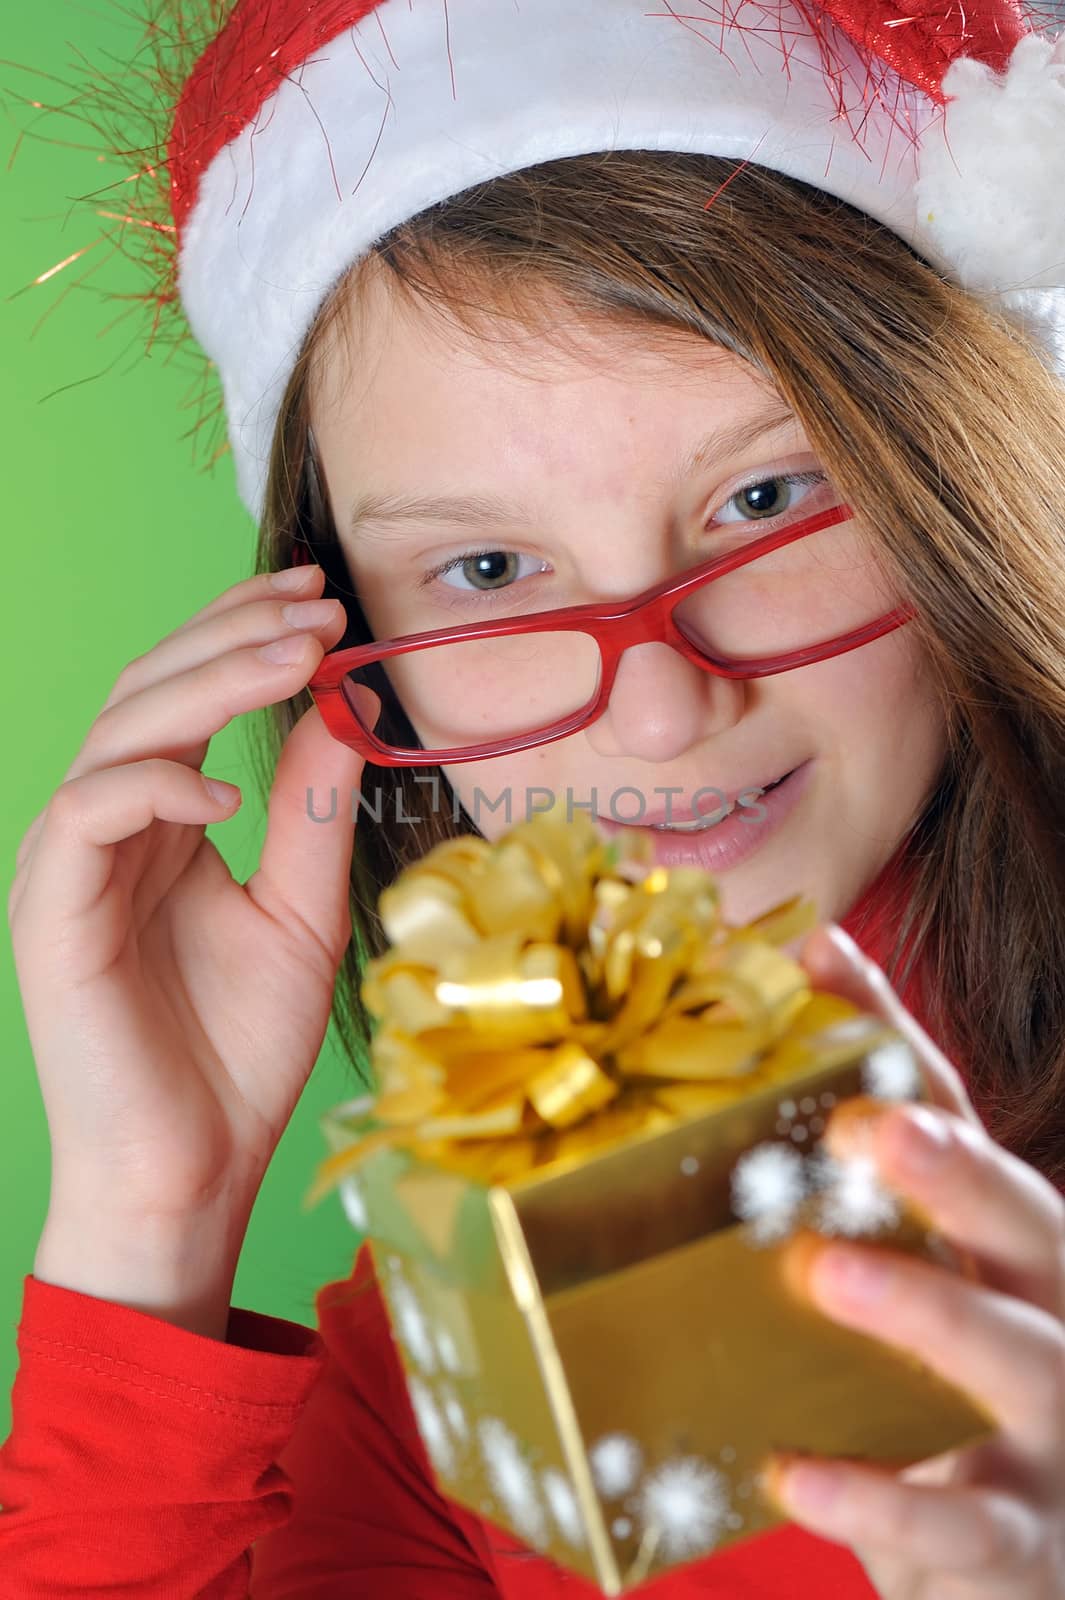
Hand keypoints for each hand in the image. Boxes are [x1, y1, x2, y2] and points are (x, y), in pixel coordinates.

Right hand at [8, 562, 379, 1236]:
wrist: (196, 1167)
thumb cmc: (240, 1048)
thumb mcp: (302, 910)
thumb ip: (314, 810)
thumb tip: (346, 705)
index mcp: (163, 822)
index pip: (190, 697)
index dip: (246, 636)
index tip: (325, 603)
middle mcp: (109, 827)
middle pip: (151, 691)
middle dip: (232, 633)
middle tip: (315, 603)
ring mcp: (72, 866)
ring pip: (120, 733)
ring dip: (209, 682)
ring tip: (297, 654)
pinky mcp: (50, 912)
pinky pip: (86, 814)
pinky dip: (156, 787)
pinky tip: (226, 792)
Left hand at [760, 924, 1064, 1597]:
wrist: (1017, 1564)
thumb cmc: (937, 1407)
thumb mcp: (901, 1297)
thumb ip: (828, 1213)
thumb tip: (708, 1091)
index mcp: (1007, 1243)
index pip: (958, 1117)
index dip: (894, 1036)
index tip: (821, 958)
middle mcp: (1050, 1314)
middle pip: (1028, 1221)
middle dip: (956, 1170)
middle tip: (872, 1123)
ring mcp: (1053, 1431)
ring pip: (1015, 1360)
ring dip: (928, 1312)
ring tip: (828, 1271)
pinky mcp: (1023, 1539)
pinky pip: (962, 1524)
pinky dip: (880, 1498)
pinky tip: (792, 1468)